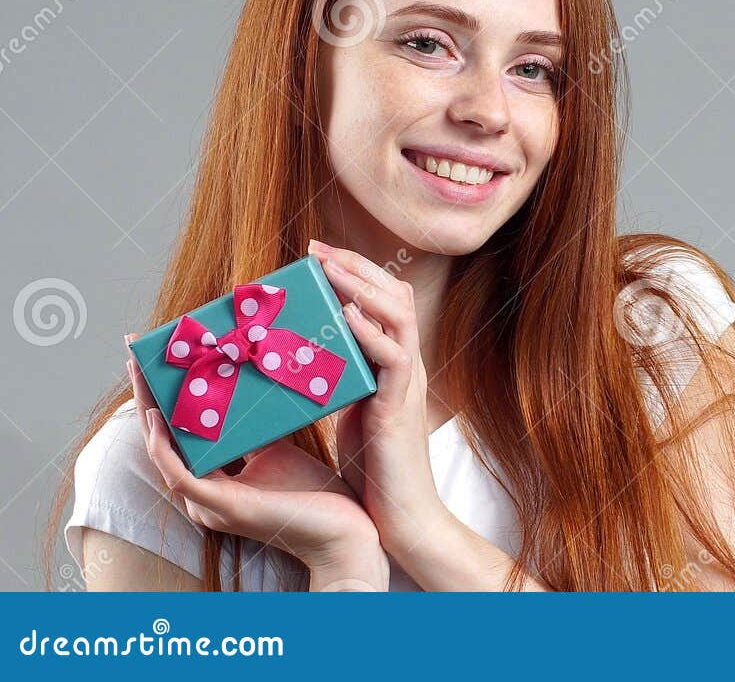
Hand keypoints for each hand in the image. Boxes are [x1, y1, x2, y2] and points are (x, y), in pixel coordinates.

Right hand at [126, 342, 387, 589]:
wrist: (345, 530)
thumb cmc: (315, 493)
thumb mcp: (277, 450)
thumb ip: (254, 431)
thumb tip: (249, 387)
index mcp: (213, 483)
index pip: (176, 437)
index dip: (161, 400)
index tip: (154, 359)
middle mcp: (202, 496)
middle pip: (161, 441)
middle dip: (146, 396)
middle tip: (134, 353)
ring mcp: (210, 505)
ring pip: (163, 456)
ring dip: (147, 413)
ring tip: (140, 372)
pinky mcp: (225, 508)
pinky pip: (181, 477)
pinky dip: (165, 449)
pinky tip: (159, 419)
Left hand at [308, 239, 445, 561]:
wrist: (402, 516)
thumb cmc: (373, 470)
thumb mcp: (348, 413)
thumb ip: (336, 382)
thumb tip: (297, 362)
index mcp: (392, 364)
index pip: (382, 301)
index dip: (353, 273)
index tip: (316, 254)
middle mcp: (405, 364)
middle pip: (395, 294)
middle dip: (355, 266)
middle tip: (316, 248)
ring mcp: (407, 382)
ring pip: (399, 315)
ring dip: (363, 286)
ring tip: (330, 268)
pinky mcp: (400, 405)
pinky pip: (394, 357)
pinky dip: (372, 332)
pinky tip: (346, 315)